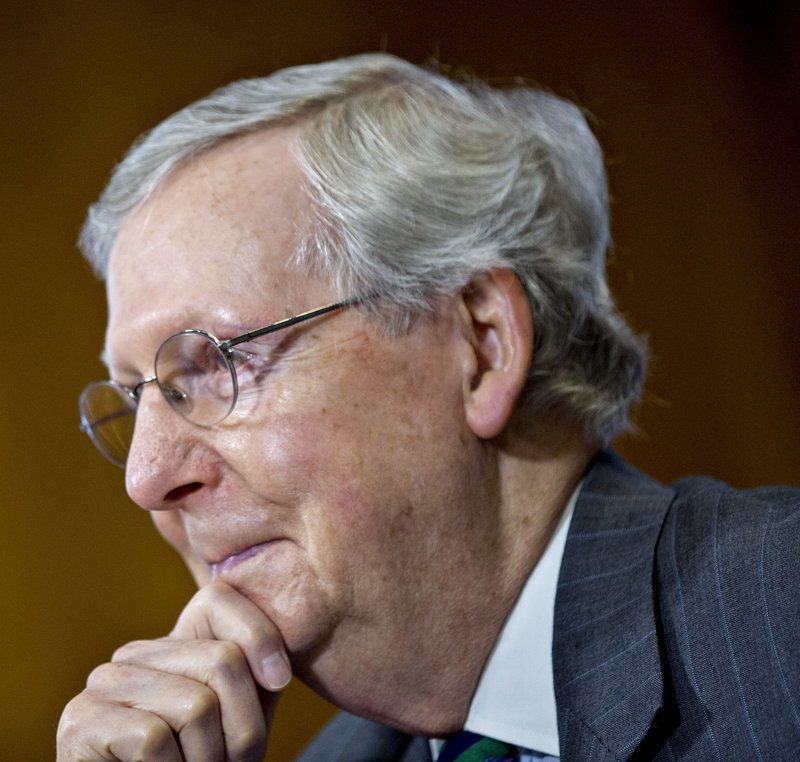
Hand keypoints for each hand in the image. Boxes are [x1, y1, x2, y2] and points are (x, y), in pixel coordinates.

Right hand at [57, 581, 291, 760]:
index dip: (261, 637)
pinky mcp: (81, 721)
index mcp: (173, 644)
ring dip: (208, 759)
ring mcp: (104, 683)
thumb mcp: (241, 718)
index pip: (218, 599)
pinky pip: (154, 737)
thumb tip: (276, 670)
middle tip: (224, 761)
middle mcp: (135, 653)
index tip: (278, 681)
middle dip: (241, 726)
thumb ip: (258, 678)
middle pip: (221, 659)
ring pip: (197, 705)